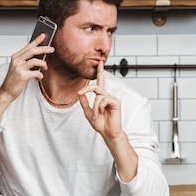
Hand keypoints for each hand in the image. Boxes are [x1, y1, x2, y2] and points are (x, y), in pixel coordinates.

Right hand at [0, 33, 53, 118]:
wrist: (6, 92)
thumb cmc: (14, 80)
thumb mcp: (19, 67)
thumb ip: (27, 60)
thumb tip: (41, 55)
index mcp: (16, 57)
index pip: (28, 46)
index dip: (37, 40)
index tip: (44, 35)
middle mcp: (16, 61)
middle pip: (32, 50)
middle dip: (44, 48)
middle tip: (52, 49)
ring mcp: (19, 68)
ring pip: (35, 60)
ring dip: (43, 64)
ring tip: (45, 67)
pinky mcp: (22, 76)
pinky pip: (36, 72)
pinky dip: (40, 75)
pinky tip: (38, 77)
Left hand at [78, 61, 137, 181]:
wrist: (107, 133)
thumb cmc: (100, 124)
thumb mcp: (88, 112)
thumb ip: (84, 102)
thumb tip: (80, 93)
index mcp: (101, 97)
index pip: (100, 82)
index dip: (100, 72)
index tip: (100, 62)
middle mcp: (107, 96)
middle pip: (96, 86)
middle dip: (86, 88)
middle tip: (79, 93)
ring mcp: (112, 98)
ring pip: (98, 95)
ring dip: (94, 107)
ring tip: (96, 115)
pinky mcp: (116, 102)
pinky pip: (103, 100)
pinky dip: (99, 107)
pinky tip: (101, 113)